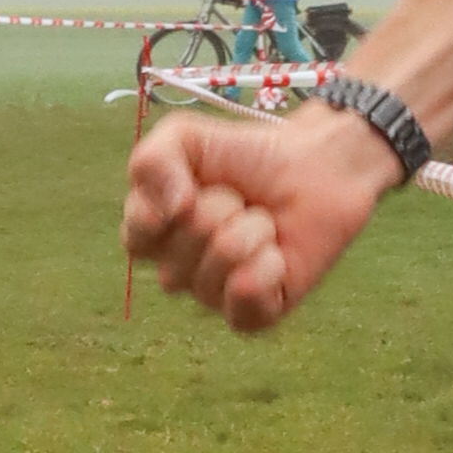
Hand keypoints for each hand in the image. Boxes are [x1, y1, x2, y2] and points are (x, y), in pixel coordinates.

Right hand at [124, 99, 399, 332]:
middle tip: (239, 198)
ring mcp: (214, 296)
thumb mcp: (184, 137)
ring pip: (211, 277)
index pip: (136, 240)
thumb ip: (151, 161)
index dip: (161, 214)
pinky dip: (267, 266)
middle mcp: (179, 271)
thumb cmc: (248, 156)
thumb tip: (168, 210)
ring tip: (263, 221)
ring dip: (247, 233)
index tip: (191, 187)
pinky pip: (245, 297)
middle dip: (216, 214)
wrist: (315, 166)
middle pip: (175, 260)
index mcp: (156, 235)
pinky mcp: (254, 315)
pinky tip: (278, 253)